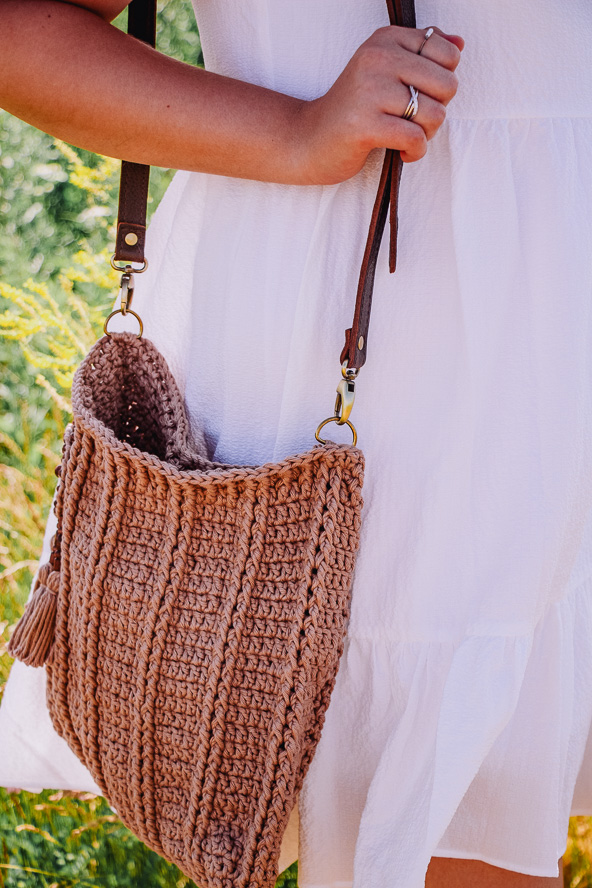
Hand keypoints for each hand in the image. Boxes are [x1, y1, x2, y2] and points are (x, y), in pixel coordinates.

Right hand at [296, 26, 464, 184]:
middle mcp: (377, 59)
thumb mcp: (386, 72)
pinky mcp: (364, 125)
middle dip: (438, 110)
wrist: (309, 139)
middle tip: (414, 121)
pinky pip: (415, 138)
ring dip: (427, 134)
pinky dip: (415, 151)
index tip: (420, 96)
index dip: (443, 82)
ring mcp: (369, 91)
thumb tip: (460, 43)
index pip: (447, 53)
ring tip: (406, 137)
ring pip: (434, 113)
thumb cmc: (354, 110)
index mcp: (385, 40)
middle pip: (447, 84)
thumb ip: (422, 54)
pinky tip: (401, 152)